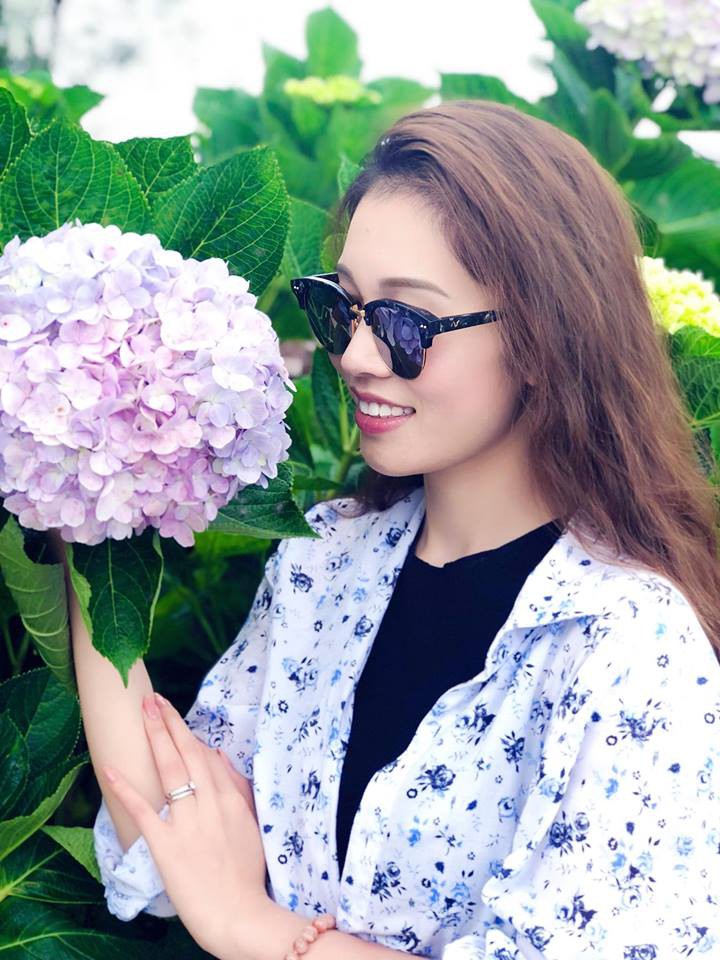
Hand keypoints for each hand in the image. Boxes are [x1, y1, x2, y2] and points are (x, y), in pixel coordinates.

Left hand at [102, 691, 269, 958]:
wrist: (240, 915)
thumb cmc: (247, 877)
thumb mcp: (251, 826)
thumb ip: (237, 790)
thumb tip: (218, 755)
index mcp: (231, 800)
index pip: (207, 757)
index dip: (187, 734)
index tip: (172, 716)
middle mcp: (210, 803)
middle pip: (188, 753)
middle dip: (169, 722)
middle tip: (153, 697)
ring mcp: (188, 822)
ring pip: (170, 770)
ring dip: (155, 737)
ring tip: (142, 711)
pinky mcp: (167, 845)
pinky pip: (144, 810)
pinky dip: (126, 787)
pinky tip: (110, 768)